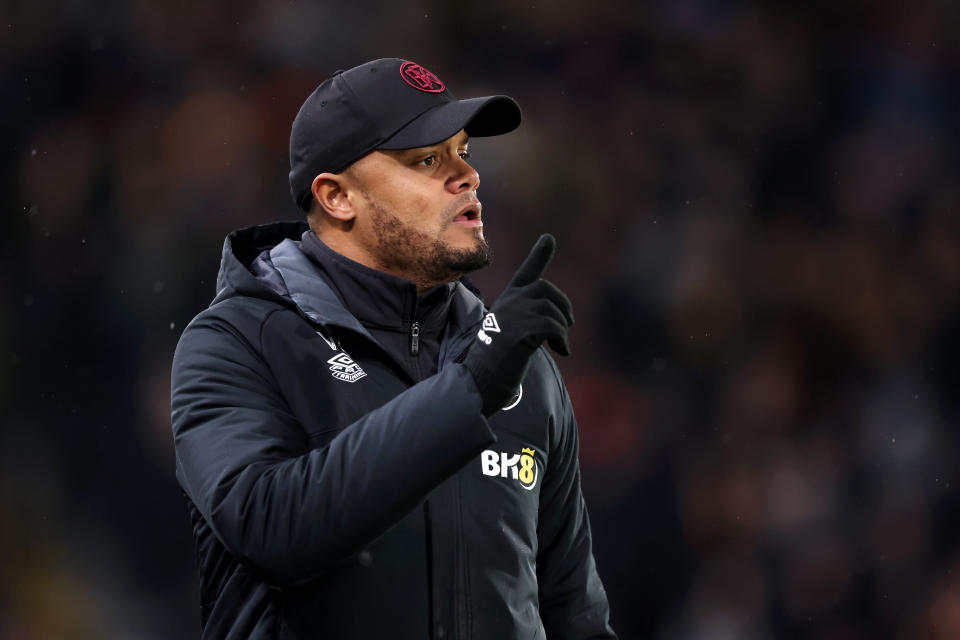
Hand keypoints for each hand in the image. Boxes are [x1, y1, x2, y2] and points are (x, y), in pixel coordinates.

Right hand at [462, 234, 573, 415]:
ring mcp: (513, 315)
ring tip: (560, 344)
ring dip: (562, 327)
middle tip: (566, 326)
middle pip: (545, 290)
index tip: (549, 238)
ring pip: (551, 308)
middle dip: (562, 305)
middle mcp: (509, 303)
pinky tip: (561, 351)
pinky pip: (553, 325)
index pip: (526, 273)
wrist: (480, 381)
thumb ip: (530, 320)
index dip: (538, 255)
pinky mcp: (521, 331)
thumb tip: (560, 320)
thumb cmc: (497, 362)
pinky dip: (562, 338)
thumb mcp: (513, 334)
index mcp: (507, 302)